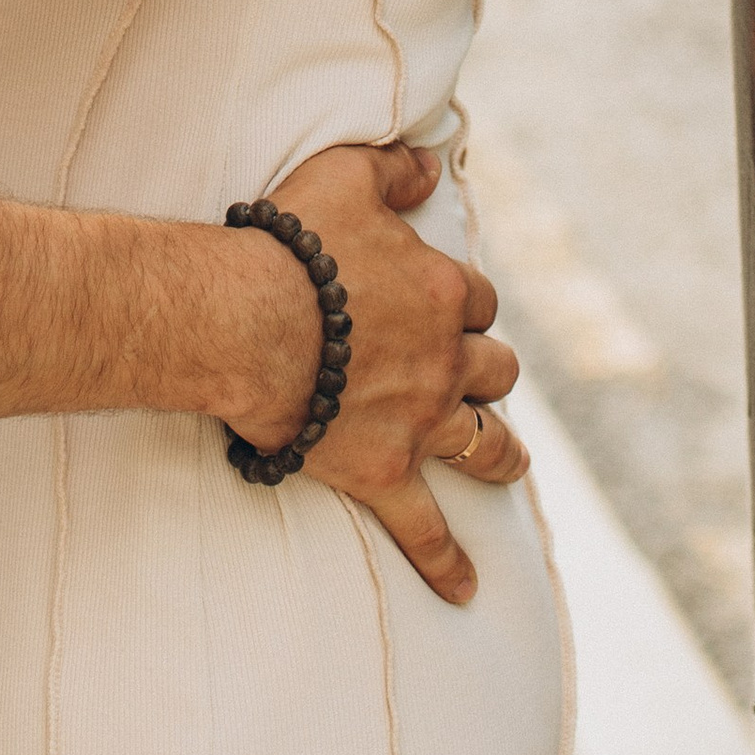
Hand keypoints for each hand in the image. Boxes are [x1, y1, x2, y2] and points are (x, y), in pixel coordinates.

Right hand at [240, 144, 526, 606]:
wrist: (244, 321)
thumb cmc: (291, 243)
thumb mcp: (345, 175)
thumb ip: (396, 167)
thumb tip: (432, 165)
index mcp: (441, 292)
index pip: (476, 297)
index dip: (461, 301)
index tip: (443, 303)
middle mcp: (444, 360)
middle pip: (494, 368)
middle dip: (486, 369)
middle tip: (471, 374)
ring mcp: (418, 421)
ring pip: (486, 442)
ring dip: (499, 450)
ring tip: (509, 461)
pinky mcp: (383, 472)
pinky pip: (425, 529)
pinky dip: (446, 562)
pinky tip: (466, 589)